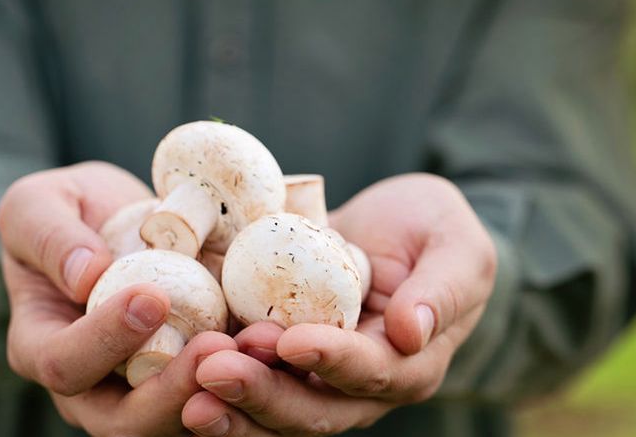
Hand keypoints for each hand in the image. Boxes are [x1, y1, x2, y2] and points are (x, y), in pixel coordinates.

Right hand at [0, 161, 236, 435]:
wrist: (120, 219)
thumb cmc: (68, 212)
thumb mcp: (38, 204)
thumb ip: (49, 235)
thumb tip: (86, 276)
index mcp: (43, 347)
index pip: (64, 364)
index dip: (104, 341)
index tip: (150, 297)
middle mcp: (93, 385)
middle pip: (126, 421)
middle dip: (174, 390)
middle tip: (215, 346)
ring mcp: (147, 387)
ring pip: (183, 417)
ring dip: (225, 390)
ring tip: (259, 347)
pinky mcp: (195, 374)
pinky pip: (224, 391)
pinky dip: (253, 371)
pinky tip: (278, 341)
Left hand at [181, 174, 496, 434]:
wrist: (396, 227)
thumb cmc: (434, 231)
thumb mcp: (457, 246)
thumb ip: (444, 287)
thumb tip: (414, 331)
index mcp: (408, 364)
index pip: (370, 373)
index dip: (331, 360)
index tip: (290, 340)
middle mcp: (359, 384)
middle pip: (312, 408)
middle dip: (263, 393)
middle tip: (213, 370)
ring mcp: (315, 375)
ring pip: (273, 407)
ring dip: (231, 399)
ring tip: (188, 383)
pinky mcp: (279, 355)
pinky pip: (248, 373)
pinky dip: (214, 376)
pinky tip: (177, 363)